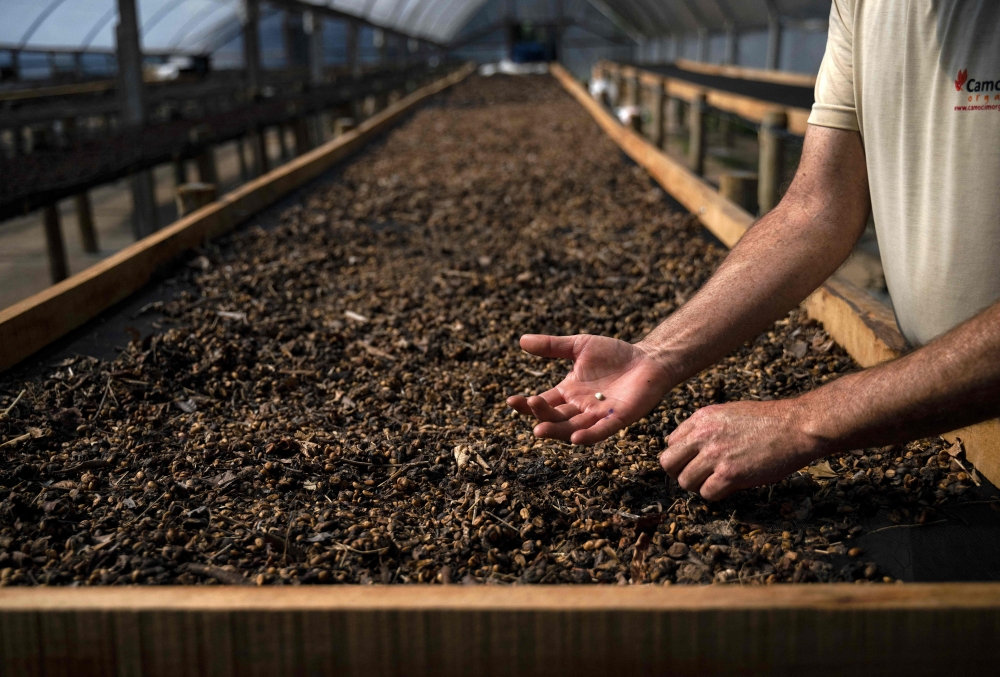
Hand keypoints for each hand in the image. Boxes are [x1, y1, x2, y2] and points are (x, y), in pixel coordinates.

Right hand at [507, 334, 674, 444]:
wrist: (648, 359)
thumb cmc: (614, 354)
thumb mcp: (579, 346)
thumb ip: (552, 346)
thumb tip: (521, 340)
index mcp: (568, 392)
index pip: (543, 402)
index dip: (527, 404)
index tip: (512, 400)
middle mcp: (580, 407)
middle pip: (555, 417)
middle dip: (540, 414)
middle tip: (530, 404)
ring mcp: (598, 415)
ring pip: (572, 428)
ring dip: (556, 430)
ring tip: (540, 429)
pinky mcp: (618, 418)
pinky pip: (601, 431)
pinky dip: (588, 436)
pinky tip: (575, 438)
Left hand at [659, 399, 824, 500]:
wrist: (797, 426)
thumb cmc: (769, 421)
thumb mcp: (729, 412)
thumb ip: (707, 427)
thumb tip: (692, 448)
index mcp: (701, 418)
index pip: (671, 443)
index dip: (682, 456)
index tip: (695, 461)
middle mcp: (703, 435)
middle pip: (668, 463)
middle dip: (680, 473)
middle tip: (698, 477)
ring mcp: (715, 455)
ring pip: (685, 482)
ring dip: (699, 486)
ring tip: (717, 482)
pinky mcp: (730, 474)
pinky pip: (707, 493)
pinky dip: (715, 495)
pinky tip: (729, 487)